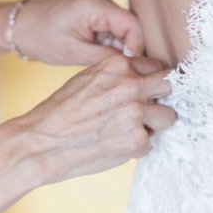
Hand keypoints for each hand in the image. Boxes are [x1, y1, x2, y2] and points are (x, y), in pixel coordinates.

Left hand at [11, 0, 143, 65]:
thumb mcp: (74, 53)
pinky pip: (112, 24)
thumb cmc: (40, 37)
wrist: (17, 24)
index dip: (137, 48)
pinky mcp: (94, 5)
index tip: (130, 68)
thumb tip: (135, 65)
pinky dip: (109, 40)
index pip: (133, 25)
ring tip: (100, 60)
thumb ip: (108, 57)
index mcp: (94, 4)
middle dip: (127, 48)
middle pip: (130, 25)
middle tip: (118, 70)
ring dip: (118, 45)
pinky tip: (95, 51)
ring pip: (122, 26)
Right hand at [14, 53, 174, 183]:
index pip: (155, 67)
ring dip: (153, 125)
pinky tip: (114, 146)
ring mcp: (136, 112)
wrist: (41, 141)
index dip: (152, 82)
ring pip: (167, 117)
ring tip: (129, 130)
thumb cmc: (61, 112)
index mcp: (118, 65)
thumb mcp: (88, 79)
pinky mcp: (137, 140)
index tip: (151, 92)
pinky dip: (136, 148)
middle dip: (162, 98)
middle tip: (149, 109)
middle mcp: (131, 84)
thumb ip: (117, 77)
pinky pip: (150, 143)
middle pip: (170, 86)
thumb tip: (143, 82)